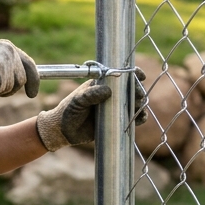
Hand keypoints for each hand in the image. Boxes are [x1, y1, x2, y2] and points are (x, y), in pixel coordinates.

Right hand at [0, 38, 39, 97]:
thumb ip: (3, 65)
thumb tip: (17, 81)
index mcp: (8, 47)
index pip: (29, 64)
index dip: (33, 80)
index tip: (32, 94)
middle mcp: (11, 52)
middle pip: (21, 81)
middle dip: (7, 90)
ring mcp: (6, 62)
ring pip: (10, 88)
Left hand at [34, 70, 148, 150]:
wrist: (64, 131)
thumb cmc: (68, 111)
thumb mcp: (77, 101)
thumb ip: (90, 95)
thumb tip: (107, 91)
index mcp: (102, 84)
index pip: (120, 75)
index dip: (133, 73)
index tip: (140, 75)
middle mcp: (111, 94)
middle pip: (131, 89)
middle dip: (138, 90)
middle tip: (138, 96)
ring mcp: (114, 108)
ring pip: (134, 103)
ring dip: (140, 104)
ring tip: (137, 108)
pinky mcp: (116, 121)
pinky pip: (132, 117)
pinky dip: (139, 117)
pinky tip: (140, 118)